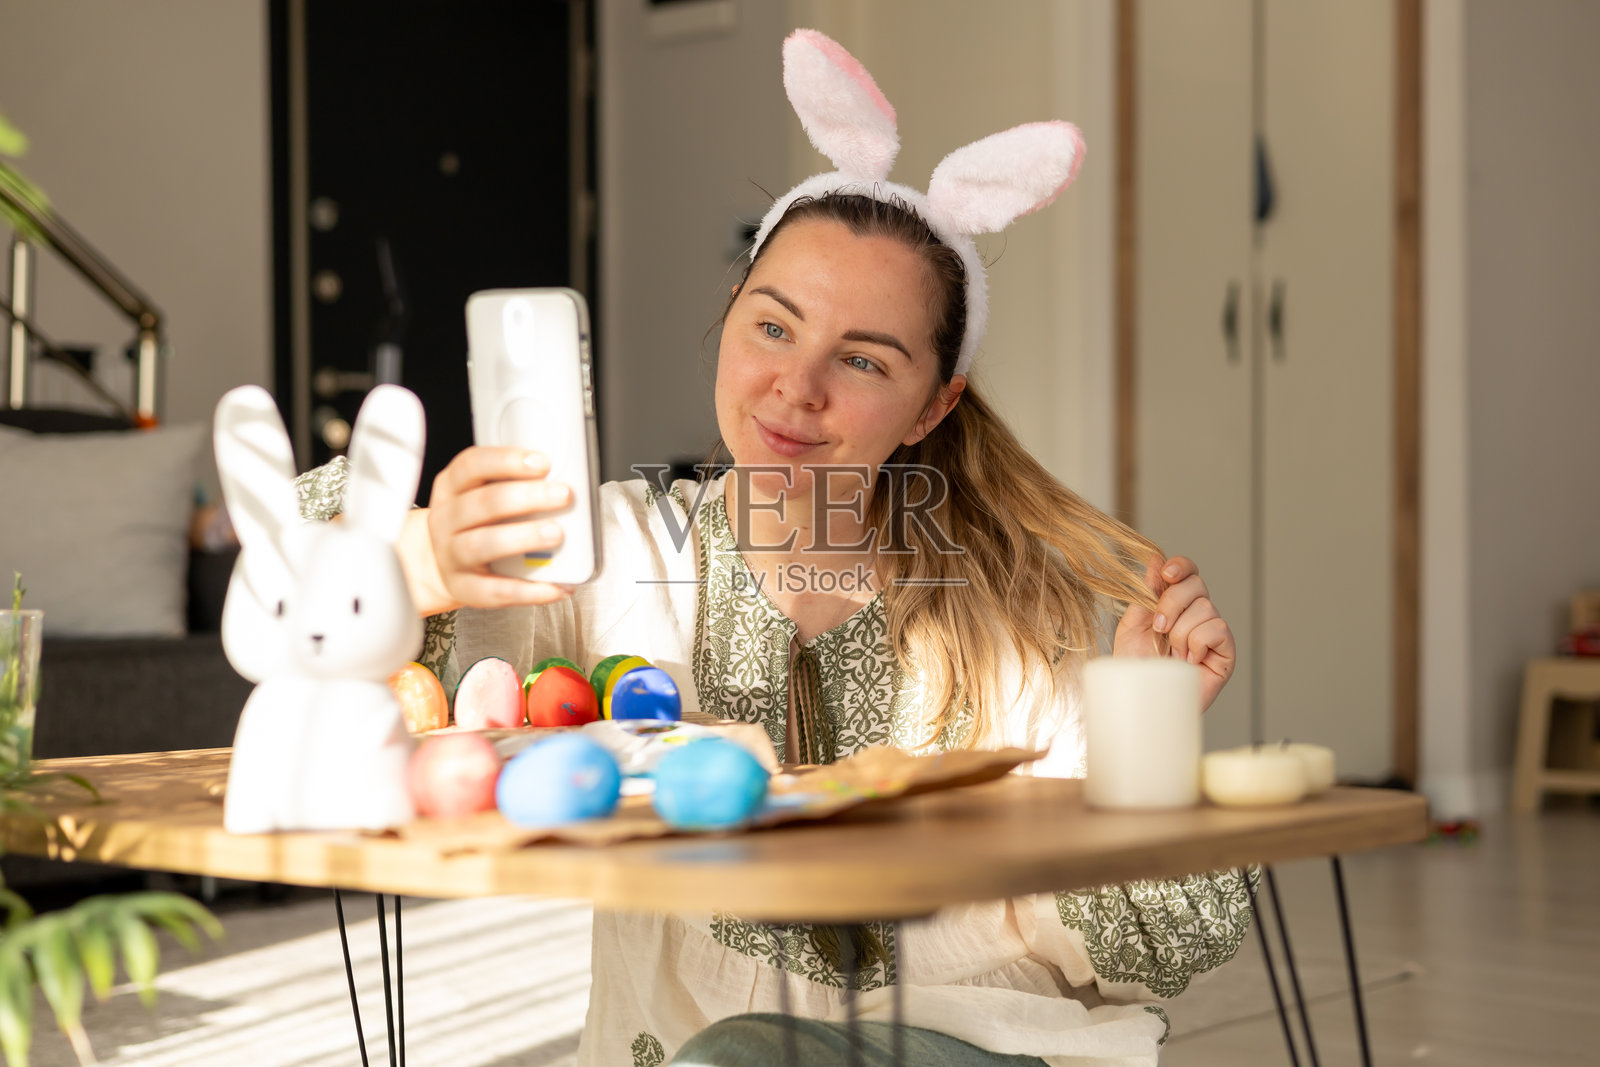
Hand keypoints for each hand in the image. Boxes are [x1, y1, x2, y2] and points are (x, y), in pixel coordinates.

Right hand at [405, 446, 575, 612]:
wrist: (440, 566)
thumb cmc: (474, 525)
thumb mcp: (480, 496)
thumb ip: (513, 486)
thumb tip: (567, 483)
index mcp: (451, 488)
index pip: (472, 465)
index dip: (506, 461)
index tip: (542, 462)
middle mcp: (446, 519)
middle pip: (482, 503)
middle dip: (525, 497)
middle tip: (562, 495)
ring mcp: (451, 556)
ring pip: (482, 544)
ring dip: (522, 537)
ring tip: (556, 534)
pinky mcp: (464, 588)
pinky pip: (495, 591)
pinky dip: (529, 590)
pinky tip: (556, 586)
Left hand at [1113, 555, 1235, 711]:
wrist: (1142, 699)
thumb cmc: (1137, 667)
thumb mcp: (1133, 624)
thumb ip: (1146, 592)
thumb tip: (1154, 558)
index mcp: (1175, 604)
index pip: (1187, 572)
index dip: (1180, 566)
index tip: (1166, 573)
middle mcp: (1197, 615)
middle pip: (1197, 584)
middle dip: (1172, 602)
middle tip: (1159, 626)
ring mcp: (1212, 633)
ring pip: (1206, 607)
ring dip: (1181, 631)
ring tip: (1172, 652)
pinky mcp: (1225, 652)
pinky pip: (1217, 629)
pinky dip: (1198, 643)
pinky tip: (1189, 660)